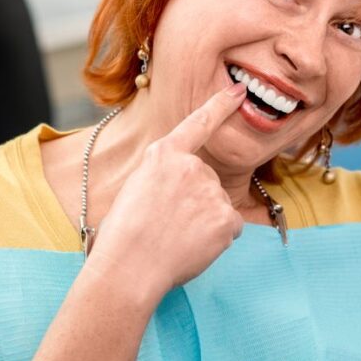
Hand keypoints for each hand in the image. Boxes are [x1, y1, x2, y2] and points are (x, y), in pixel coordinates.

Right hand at [84, 82, 247, 299]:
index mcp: (163, 155)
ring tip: (174, 238)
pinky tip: (192, 247)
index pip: (198, 123)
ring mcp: (211, 191)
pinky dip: (216, 239)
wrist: (129, 268)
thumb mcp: (135, 189)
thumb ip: (164, 178)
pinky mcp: (226, 217)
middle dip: (194, 202)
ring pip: (216, 206)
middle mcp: (191, 166)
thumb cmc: (122, 236)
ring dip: (203, 222)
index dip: (220, 106)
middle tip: (166, 225)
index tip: (239, 92)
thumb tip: (182, 193)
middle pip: (206, 180)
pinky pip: (229, 227)